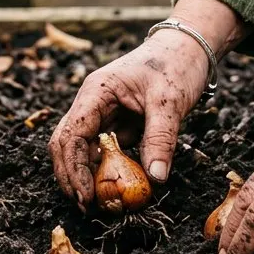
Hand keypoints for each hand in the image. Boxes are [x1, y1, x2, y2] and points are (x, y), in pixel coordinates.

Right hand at [49, 0, 249, 210]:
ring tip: (95, 203)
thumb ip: (161, 139)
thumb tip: (156, 178)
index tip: (85, 195)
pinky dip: (102, 168)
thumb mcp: (170, 102)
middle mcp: (91, 102)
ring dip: (84, 174)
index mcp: (96, 92)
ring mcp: (100, 112)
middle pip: (65, 143)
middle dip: (71, 176)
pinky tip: (111, 187)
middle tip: (85, 206)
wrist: (188, 46)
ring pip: (79, 147)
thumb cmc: (176, 65)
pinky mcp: (114, 121)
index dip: (74, 167)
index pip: (72, 133)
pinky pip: (101, 148)